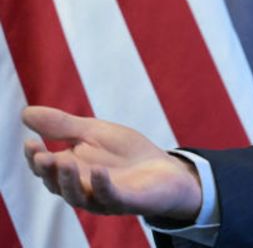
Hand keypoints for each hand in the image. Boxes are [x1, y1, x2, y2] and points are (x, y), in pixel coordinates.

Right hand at [21, 106, 202, 221]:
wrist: (165, 170)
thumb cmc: (125, 153)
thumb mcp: (94, 132)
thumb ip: (62, 126)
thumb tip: (25, 112)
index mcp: (71, 172)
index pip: (45, 169)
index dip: (35, 158)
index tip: (30, 142)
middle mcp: (82, 189)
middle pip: (57, 185)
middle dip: (47, 171)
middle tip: (41, 155)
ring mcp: (103, 198)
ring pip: (78, 196)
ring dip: (68, 180)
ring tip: (62, 161)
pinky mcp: (127, 201)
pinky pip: (111, 197)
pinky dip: (102, 185)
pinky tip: (98, 170)